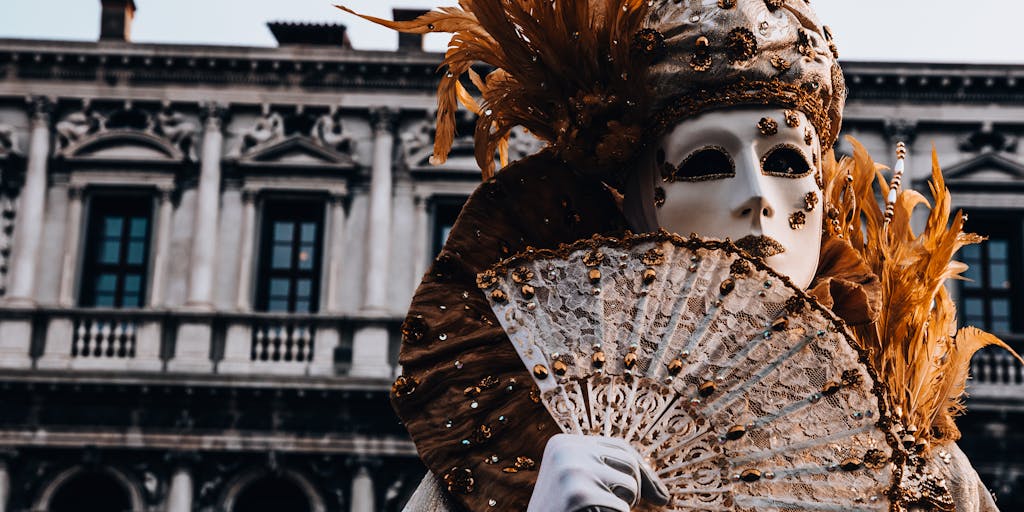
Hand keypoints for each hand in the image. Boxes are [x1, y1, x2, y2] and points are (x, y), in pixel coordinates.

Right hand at [527, 434, 669, 511]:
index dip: (643, 470)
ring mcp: (572, 469)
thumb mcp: (579, 482)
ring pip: (630, 484)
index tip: (660, 495)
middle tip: (636, 505)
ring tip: (605, 509)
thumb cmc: (563, 510)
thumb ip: (608, 472)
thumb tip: (661, 491)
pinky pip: (622, 508)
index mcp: (563, 442)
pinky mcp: (579, 493)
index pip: (619, 447)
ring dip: (626, 504)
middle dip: (640, 488)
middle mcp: (566, 449)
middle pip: (628, 462)